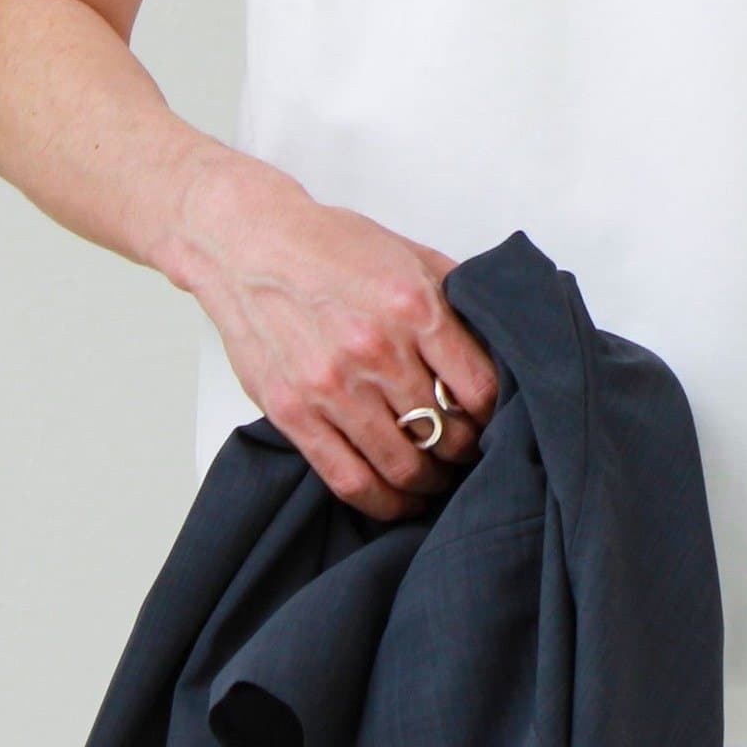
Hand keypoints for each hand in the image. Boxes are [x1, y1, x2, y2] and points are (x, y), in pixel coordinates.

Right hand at [163, 152, 500, 520]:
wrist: (249, 244)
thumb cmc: (330, 245)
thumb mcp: (411, 255)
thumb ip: (457, 301)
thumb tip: (497, 345)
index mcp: (415, 308)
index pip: (480, 389)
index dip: (495, 414)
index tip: (494, 419)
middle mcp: (377, 352)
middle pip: (446, 433)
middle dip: (466, 450)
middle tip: (469, 451)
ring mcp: (333, 387)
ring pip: (403, 466)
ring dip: (429, 482)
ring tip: (437, 477)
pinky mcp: (294, 413)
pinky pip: (349, 480)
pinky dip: (383, 502)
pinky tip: (399, 499)